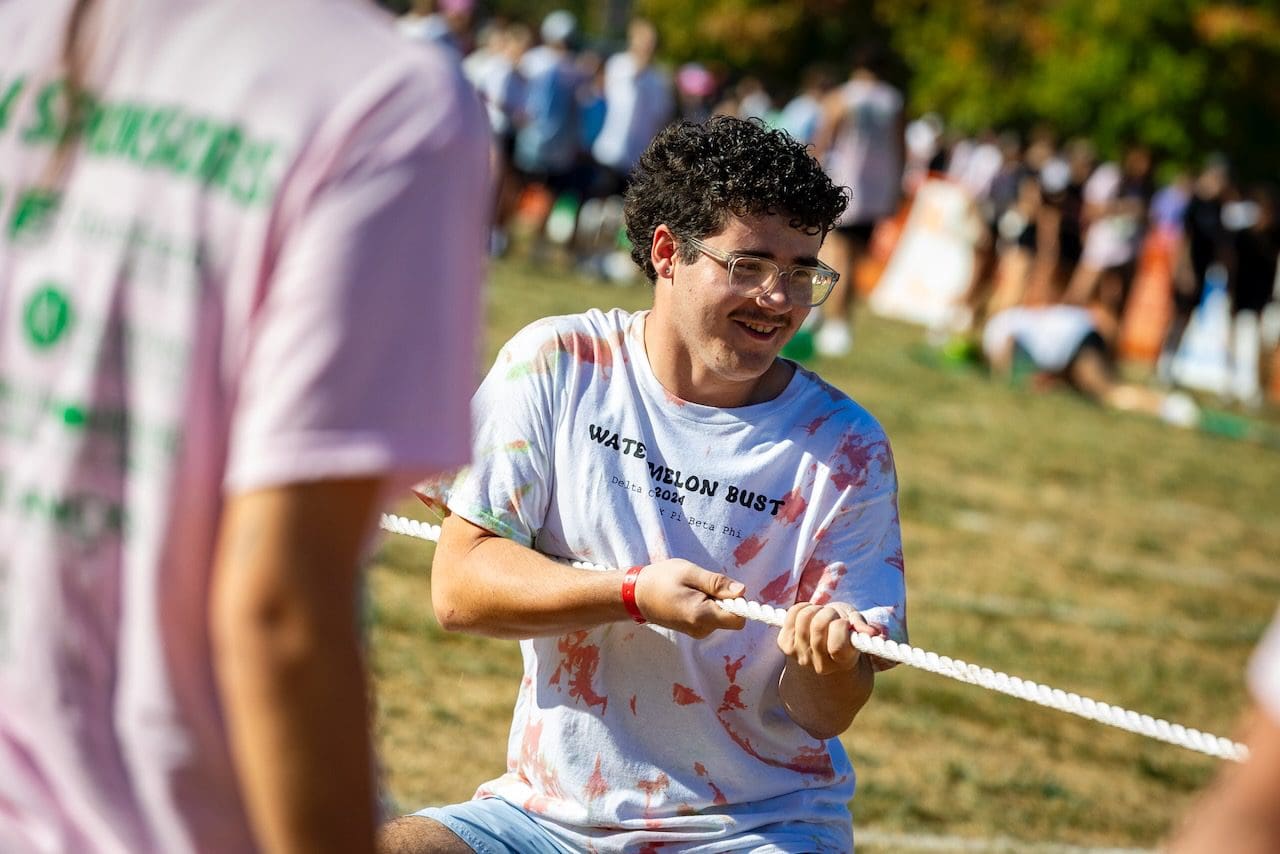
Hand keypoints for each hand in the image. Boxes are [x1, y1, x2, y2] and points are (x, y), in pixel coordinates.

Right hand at [633, 559, 747, 637]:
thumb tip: (742, 592)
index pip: (738, 619)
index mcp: (701, 616)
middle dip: (724, 599)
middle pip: (730, 617)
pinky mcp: (693, 630)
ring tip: (692, 590)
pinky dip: (706, 606)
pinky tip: (689, 597)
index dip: (740, 603)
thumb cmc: (660, 579)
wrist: (635, 595)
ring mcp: (697, 632)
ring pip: (721, 617)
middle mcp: (701, 629)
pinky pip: (711, 618)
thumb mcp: (689, 573)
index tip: (727, 588)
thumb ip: (716, 583)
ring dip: (714, 601)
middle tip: (701, 585)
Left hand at [778, 602, 879, 675]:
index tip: (844, 622)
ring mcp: (800, 656)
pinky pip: (791, 614)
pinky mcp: (784, 645)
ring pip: (803, 617)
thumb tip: (871, 633)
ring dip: (815, 609)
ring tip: (821, 615)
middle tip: (833, 616)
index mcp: (842, 661)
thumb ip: (862, 627)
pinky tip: (809, 615)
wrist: (825, 643)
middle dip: (828, 613)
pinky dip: (801, 608)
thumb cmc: (846, 632)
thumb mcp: (857, 626)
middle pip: (818, 625)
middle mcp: (820, 664)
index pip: (837, 644)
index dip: (840, 625)